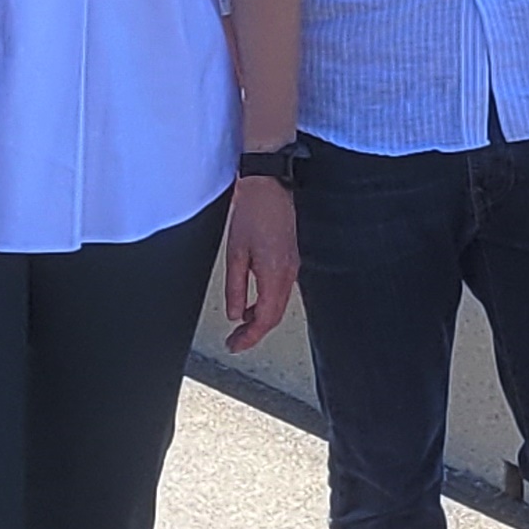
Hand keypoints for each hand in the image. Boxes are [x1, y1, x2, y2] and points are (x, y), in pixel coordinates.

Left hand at [223, 176, 297, 353]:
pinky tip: (253, 302)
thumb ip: (236, 287)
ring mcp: (293, 265)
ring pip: (279, 304)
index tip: (234, 345)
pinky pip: (281, 289)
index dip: (250, 338)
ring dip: (261, 318)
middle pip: (275, 316)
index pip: (266, 319)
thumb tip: (235, 313)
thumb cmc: (253, 210)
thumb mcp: (235, 253)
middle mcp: (289, 273)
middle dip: (255, 332)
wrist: (269, 183)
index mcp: (275, 274)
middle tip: (235, 340)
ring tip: (241, 324)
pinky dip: (267, 302)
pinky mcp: (291, 257)